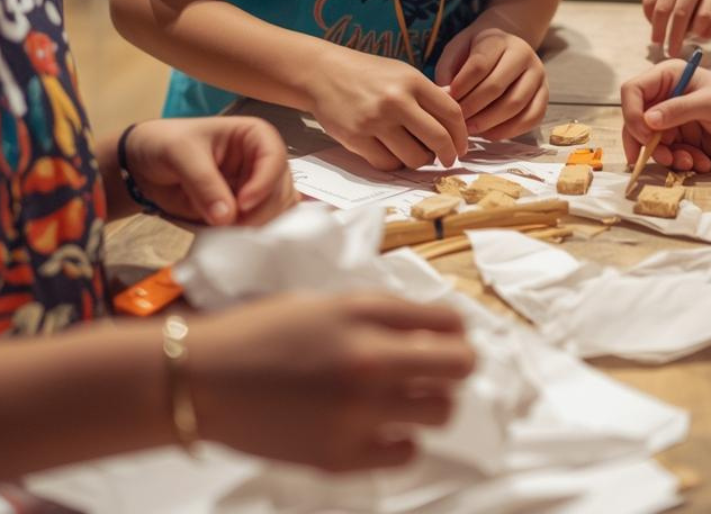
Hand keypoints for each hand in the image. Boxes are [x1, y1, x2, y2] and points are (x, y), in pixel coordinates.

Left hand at [122, 117, 295, 225]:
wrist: (144, 165)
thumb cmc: (166, 144)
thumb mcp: (181, 154)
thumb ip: (204, 183)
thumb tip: (227, 217)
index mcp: (254, 137)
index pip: (275, 157)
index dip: (265, 182)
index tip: (242, 205)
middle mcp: (261, 163)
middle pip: (280, 189)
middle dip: (261, 211)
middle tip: (234, 229)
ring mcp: (254, 189)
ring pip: (275, 211)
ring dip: (258, 226)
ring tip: (229, 235)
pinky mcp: (243, 212)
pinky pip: (259, 225)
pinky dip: (251, 236)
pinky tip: (234, 240)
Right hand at [191, 293, 474, 471]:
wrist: (203, 377)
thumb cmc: (259, 332)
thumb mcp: (326, 303)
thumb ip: (379, 316)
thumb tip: (430, 328)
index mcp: (364, 313)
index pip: (448, 321)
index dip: (456, 330)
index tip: (450, 338)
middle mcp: (368, 360)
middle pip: (458, 368)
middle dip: (455, 367)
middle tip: (437, 370)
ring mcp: (357, 412)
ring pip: (440, 413)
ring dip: (430, 404)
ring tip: (407, 399)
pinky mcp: (339, 457)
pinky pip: (405, 453)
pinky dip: (400, 441)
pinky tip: (380, 428)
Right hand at [309, 48, 468, 170]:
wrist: (323, 73)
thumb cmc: (368, 74)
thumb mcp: (402, 73)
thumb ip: (428, 94)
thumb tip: (458, 120)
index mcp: (412, 81)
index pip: (452, 113)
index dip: (462, 135)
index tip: (462, 146)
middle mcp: (396, 101)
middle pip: (438, 139)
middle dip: (448, 155)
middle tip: (448, 160)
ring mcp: (375, 121)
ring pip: (414, 157)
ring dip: (420, 161)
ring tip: (416, 153)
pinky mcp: (356, 139)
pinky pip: (387, 164)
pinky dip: (394, 163)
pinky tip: (393, 153)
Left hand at [434, 27, 547, 139]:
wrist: (505, 47)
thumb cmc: (475, 51)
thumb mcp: (456, 50)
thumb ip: (447, 70)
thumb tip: (446, 98)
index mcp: (499, 40)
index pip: (480, 65)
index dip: (461, 86)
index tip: (446, 99)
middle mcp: (524, 55)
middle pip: (497, 86)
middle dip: (472, 108)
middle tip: (456, 121)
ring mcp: (538, 75)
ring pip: (515, 104)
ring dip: (488, 123)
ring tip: (469, 129)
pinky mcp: (545, 95)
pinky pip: (531, 118)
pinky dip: (509, 131)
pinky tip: (489, 134)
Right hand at [620, 62, 710, 172]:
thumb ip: (678, 110)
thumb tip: (647, 120)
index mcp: (669, 76)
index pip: (633, 91)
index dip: (632, 113)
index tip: (646, 135)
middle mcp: (665, 96)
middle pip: (636, 120)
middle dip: (647, 143)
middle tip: (664, 158)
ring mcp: (672, 119)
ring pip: (650, 142)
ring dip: (666, 156)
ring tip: (689, 162)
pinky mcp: (680, 139)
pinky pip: (667, 153)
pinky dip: (680, 161)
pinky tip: (701, 162)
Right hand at [640, 0, 710, 52]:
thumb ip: (709, 23)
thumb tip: (700, 38)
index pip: (704, 15)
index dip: (695, 34)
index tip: (686, 48)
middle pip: (677, 12)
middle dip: (671, 36)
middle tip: (669, 52)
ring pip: (656, 7)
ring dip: (656, 27)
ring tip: (658, 38)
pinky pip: (646, 0)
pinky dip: (649, 14)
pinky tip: (656, 18)